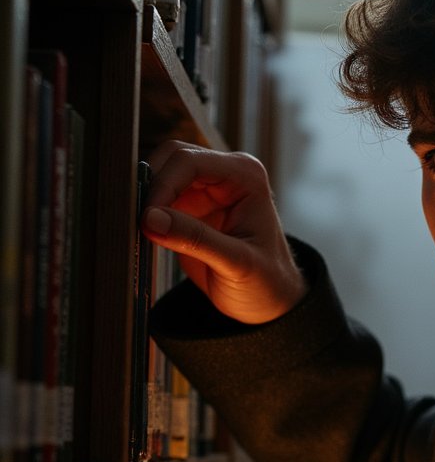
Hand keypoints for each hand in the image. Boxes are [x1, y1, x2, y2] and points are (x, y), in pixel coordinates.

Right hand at [142, 141, 306, 323]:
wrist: (268, 302)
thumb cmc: (267, 282)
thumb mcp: (236, 264)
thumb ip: (196, 239)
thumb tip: (151, 218)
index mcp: (246, 176)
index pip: (190, 161)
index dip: (163, 185)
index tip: (147, 217)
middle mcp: (226, 174)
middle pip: (170, 159)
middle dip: (151, 188)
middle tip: (139, 222)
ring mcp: (206, 189)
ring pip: (160, 175)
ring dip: (145, 199)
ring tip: (140, 230)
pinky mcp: (189, 207)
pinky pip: (157, 199)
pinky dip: (146, 213)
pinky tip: (144, 235)